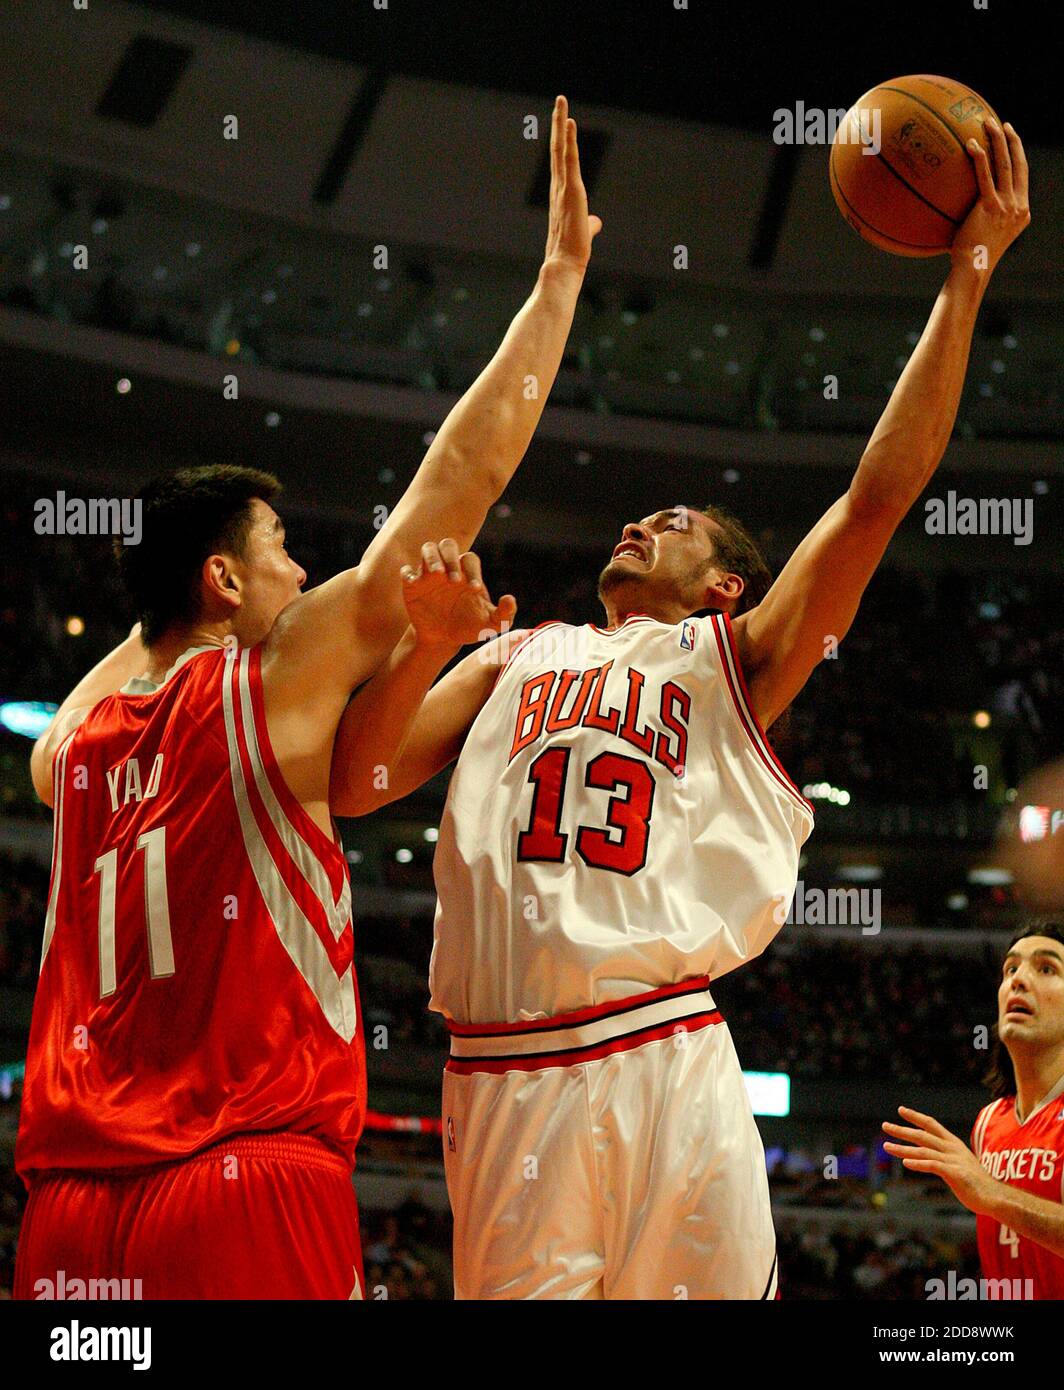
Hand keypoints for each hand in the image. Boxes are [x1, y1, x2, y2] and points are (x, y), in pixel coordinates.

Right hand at [400, 540, 516, 649]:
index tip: (474, 590)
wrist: (443, 639)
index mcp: (467, 572)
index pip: (470, 559)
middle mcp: (448, 567)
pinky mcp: (411, 585)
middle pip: (448, 545)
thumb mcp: (490, 625)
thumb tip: (510, 599)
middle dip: (451, 558)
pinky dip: (409, 573)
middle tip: (454, 581)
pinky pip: (406, 571)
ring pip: (428, 549)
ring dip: (432, 557)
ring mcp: (428, 574)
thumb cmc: (469, 627)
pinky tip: (415, 583)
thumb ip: (504, 614)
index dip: (473, 571)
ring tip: (438, 574)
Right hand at [543, 95, 602, 273]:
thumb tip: (596, 222)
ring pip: (560, 149)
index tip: (563, 123)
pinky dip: (568, 139)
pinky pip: (569, 159)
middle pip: (557, 150)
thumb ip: (590, 224)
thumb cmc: (572, 253)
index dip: (562, 143)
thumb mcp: (584, 232)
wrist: (564, 266)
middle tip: (559, 102)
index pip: (561, 163)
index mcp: (561, 196)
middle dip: (557, 125)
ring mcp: (562, 188)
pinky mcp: (571, 190)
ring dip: (560, 124)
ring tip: (561, 101)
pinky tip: (569, 121)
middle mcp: (558, 188)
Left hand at [882, 1105, 998, 1214]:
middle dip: (902, 1130)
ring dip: (903, 1148)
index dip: (916, 1117)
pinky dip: (918, 1164)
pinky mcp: (955, 1174)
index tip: (901, 1110)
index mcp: (953, 1144)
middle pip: (923, 1135)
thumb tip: (926, 1157)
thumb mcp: (959, 1164)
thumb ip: (943, 1158)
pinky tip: (905, 1163)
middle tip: (885, 1126)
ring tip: (886, 1147)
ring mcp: (954, 1160)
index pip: (932, 1124)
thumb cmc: (976, 1183)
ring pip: (923, 1150)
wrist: (995, 1197)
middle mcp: (952, 1149)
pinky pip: (933, 1166)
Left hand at [951, 119, 1029, 272]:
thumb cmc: (971, 258)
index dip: (1018, 154)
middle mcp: (1019, 206)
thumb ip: (984, 218)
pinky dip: (979, 157)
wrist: (972, 269)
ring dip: (998, 140)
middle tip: (1002, 124)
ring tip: (987, 122)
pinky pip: (985, 176)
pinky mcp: (991, 206)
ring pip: (1006, 164)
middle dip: (1012, 140)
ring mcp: (1007, 206)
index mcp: (1022, 212)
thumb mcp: (985, 236)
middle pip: (1019, 164)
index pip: (1023, 176)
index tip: (1010, 138)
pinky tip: (971, 144)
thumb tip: (963, 206)